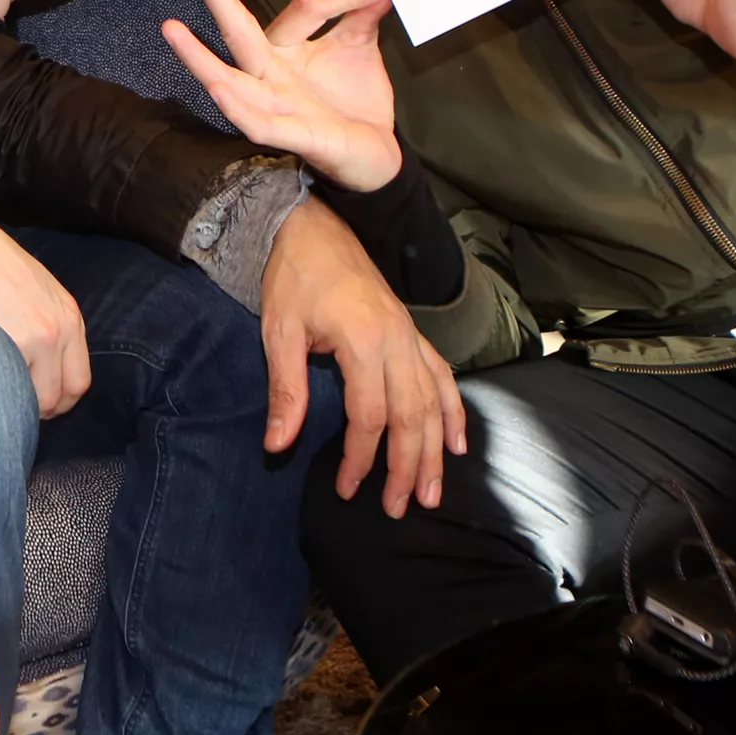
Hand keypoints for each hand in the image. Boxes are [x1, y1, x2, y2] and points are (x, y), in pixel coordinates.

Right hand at [0, 202, 90, 417]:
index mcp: (69, 317)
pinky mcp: (5, 344)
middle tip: (14, 405)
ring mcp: (33, 340)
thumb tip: (46, 372)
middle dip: (39, 409)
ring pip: (34, 400)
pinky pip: (7, 388)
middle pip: (61, 396)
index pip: (78, 381)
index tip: (37, 401)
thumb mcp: (37, 290)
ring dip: (16, 403)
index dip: (58, 399)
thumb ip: (50, 326)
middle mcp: (57, 331)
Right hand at [164, 0, 400, 194]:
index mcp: (289, 47)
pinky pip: (257, 123)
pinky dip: (238, 109)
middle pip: (239, 31)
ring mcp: (277, 103)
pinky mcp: (291, 134)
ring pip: (229, 80)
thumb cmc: (356, 99)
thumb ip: (363, 17)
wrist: (376, 154)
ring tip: (173, 29)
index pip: (306, 6)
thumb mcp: (360, 49)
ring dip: (200, 58)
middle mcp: (273, 72)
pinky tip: (218, 90)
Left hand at [259, 201, 465, 515]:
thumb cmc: (294, 276)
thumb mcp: (279, 331)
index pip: (371, 415)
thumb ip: (286, 390)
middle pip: (413, 416)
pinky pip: (443, 376)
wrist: (314, 225)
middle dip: (408, 468)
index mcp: (364, 341)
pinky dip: (454, 411)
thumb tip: (277, 444)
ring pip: (434, 402)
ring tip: (433, 493)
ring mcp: (411, 335)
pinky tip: (457, 443)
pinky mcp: (413, 332)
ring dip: (436, 451)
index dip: (361, 458)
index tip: (348, 488)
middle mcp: (398, 340)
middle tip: (401, 509)